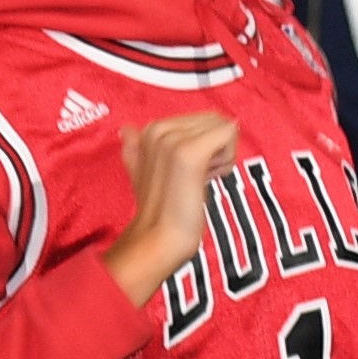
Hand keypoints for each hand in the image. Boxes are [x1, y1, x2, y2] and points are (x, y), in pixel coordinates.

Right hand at [105, 110, 239, 303]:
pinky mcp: (190, 152)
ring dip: (222, 155)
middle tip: (199, 176)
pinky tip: (209, 178)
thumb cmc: (157, 212)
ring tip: (201, 179)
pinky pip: (229, 134)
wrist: (158, 239)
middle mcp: (158, 129)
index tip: (190, 171)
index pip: (201, 119)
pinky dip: (228, 158)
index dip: (204, 145)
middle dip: (216, 147)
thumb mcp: (140, 173)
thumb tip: (127, 129)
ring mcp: (173, 139)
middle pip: (215, 119)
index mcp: (148, 130)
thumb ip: (135, 149)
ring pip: (224, 127)